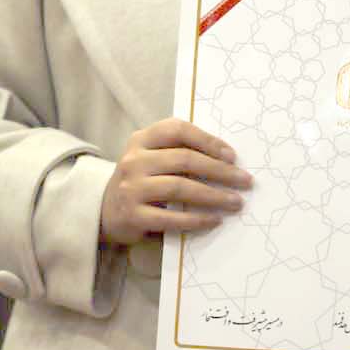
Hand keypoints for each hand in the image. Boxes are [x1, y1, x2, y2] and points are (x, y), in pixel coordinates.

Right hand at [100, 118, 252, 246]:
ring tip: (235, 202)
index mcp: (141, 139)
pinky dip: (195, 219)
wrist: (104, 210)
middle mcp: (134, 160)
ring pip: (179, 187)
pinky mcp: (132, 215)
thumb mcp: (152, 158)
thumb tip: (228, 161)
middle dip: (220, 171)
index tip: (232, 156)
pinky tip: (214, 220)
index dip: (208, 140)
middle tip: (245, 181)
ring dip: (213, 196)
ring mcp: (131, 188)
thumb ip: (179, 152)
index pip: (177, 130)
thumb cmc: (141, 181)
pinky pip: (170, 217)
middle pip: (184, 159)